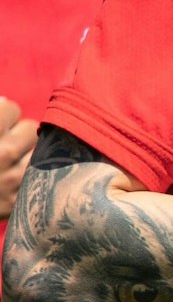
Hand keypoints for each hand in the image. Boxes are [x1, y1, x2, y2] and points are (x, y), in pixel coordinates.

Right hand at [0, 97, 39, 220]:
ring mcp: (11, 179)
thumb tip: (4, 101)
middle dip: (15, 132)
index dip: (1, 113)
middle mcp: (1, 154)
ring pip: (38, 150)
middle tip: (1, 142)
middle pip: (29, 127)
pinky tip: (10, 176)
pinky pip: (37, 174)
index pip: (11, 107)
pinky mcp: (15, 200)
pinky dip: (27, 174)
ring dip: (25, 153)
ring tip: (6, 160)